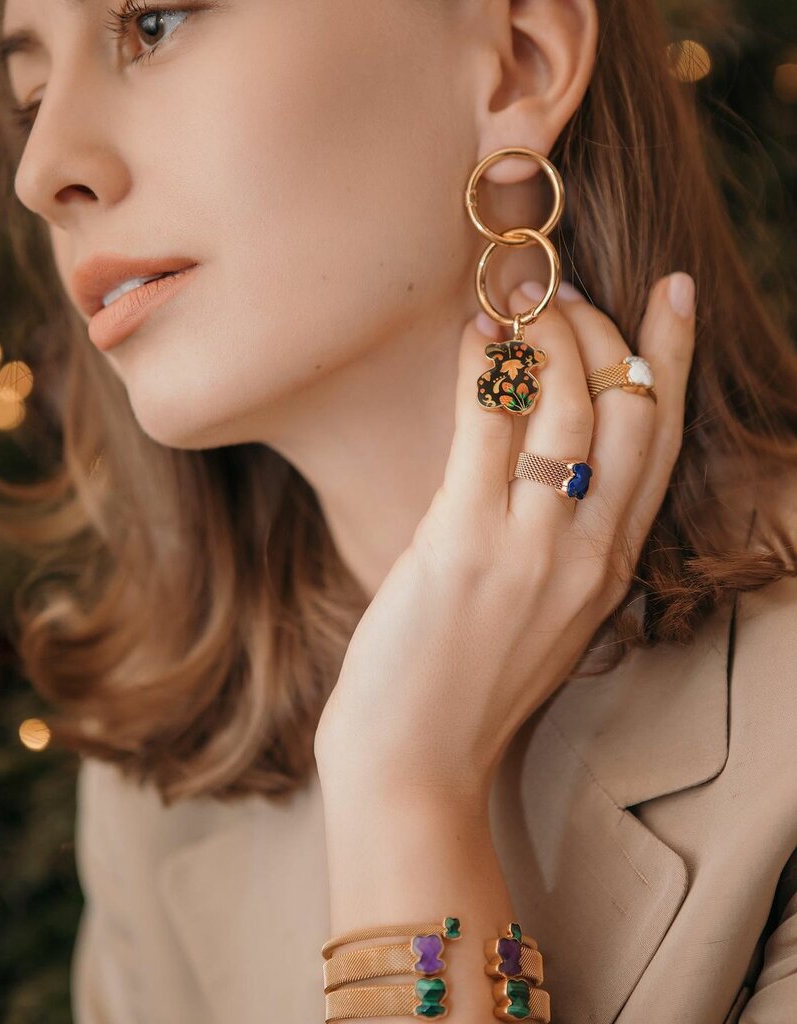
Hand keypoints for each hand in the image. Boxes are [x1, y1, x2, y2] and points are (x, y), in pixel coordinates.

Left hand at [314, 274, 695, 804]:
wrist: (416, 763)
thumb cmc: (462, 685)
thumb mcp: (536, 612)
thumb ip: (550, 540)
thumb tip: (523, 447)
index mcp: (611, 567)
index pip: (661, 442)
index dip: (672, 358)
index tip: (672, 293)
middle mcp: (589, 552)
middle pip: (631, 410)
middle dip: (607, 329)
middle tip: (564, 287)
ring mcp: (534, 548)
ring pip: (571, 405)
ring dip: (548, 331)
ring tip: (518, 293)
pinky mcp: (467, 543)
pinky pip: (491, 423)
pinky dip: (489, 364)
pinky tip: (477, 332)